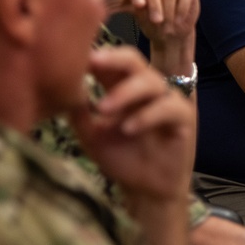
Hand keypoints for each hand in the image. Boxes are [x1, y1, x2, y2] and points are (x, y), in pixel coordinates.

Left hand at [69, 46, 195, 200]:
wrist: (146, 191)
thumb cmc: (121, 158)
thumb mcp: (92, 136)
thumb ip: (79, 113)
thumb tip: (61, 88)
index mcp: (122, 87)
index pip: (112, 62)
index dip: (97, 56)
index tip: (77, 53)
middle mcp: (146, 88)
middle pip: (134, 60)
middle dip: (113, 58)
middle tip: (92, 61)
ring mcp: (166, 99)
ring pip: (151, 81)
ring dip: (126, 92)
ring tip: (103, 108)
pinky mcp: (183, 117)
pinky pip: (168, 107)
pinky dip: (147, 115)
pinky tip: (128, 128)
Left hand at [123, 0, 199, 77]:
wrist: (172, 32)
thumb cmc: (152, 24)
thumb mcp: (136, 16)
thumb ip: (120, 6)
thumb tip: (103, 2)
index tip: (139, 6)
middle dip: (154, 4)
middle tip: (157, 20)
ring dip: (169, 8)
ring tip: (169, 22)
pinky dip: (182, 6)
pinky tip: (179, 17)